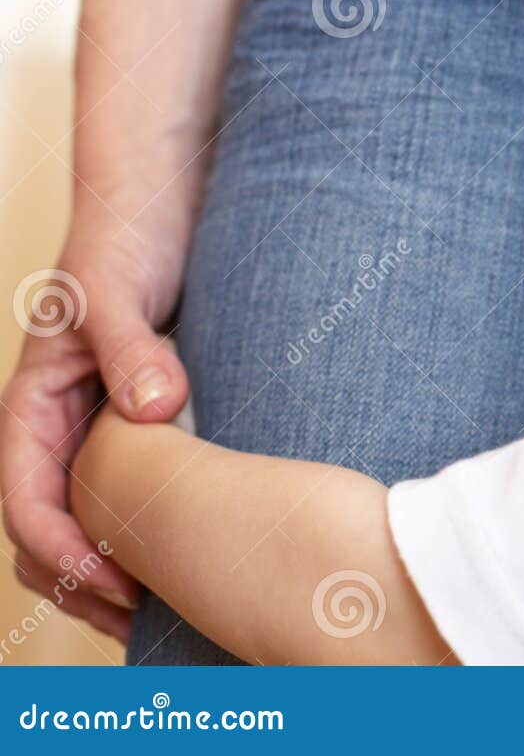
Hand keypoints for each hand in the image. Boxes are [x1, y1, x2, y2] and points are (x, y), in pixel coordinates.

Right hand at [2, 204, 192, 641]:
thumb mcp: (115, 289)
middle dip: (86, 583)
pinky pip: (132, 491)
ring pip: (88, 520)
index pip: (26, 502)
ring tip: (169, 610)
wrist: (156, 201)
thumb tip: (152, 408)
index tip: (116, 586)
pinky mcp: (139, 422)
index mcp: (33, 406)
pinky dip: (150, 530)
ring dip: (115, 569)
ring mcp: (96, 428)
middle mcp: (58, 426)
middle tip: (148, 621)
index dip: (63, 553)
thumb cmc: (125, 238)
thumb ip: (129, 347)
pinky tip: (197, 553)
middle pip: (50, 531)